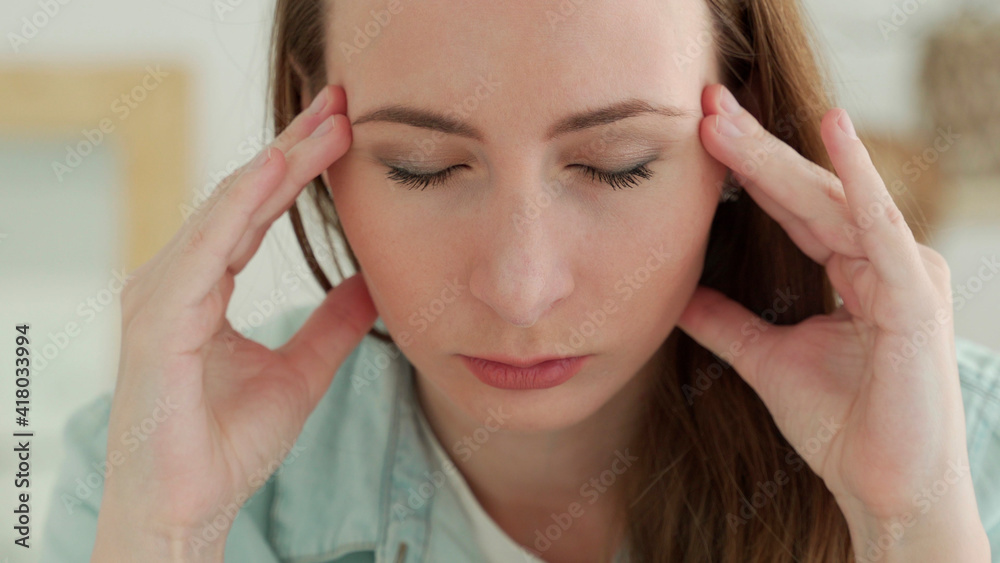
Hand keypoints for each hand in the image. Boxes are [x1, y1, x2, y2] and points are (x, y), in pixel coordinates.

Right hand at [92, 85, 377, 560]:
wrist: (188, 507)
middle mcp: (176, 280)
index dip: (300, 168)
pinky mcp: (159, 319)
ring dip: (278, 163)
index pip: (256, 211)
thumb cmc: (225, 444)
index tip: (345, 130)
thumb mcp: (300, 373)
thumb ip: (333, 326)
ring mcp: (161, 295)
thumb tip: (372, 284)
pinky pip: (207, 248)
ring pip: (226, 210)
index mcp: (202, 286)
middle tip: (342, 102)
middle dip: (294, 147)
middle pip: (241, 197)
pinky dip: (243, 205)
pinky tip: (278, 170)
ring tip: (327, 124)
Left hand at [676, 84, 988, 560]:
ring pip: (833, 199)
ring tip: (728, 116)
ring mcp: (904, 274)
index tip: (700, 134)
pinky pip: (881, 228)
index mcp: (853, 270)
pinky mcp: (915, 296)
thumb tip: (677, 296)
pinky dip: (859, 178)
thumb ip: (728, 323)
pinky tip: (834, 131)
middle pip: (809, 192)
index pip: (793, 207)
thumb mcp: (766, 360)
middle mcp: (882, 261)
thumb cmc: (843, 428)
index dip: (748, 170)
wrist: (884, 491)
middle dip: (753, 150)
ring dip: (779, 156)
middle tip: (706, 105)